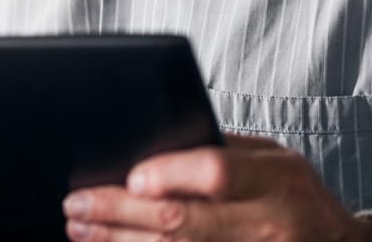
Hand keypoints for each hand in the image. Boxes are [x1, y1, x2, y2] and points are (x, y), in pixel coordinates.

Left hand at [62, 135, 371, 241]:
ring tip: (80, 228)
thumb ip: (222, 151)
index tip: (129, 177)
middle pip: (183, 221)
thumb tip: (151, 144)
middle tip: (76, 204)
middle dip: (119, 212)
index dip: (169, 174)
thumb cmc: (295, 194)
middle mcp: (267, 222)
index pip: (216, 172)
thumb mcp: (274, 160)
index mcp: (276, 179)